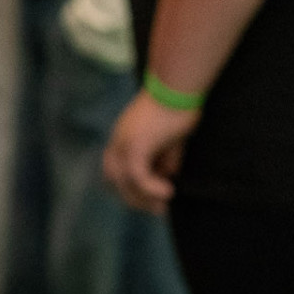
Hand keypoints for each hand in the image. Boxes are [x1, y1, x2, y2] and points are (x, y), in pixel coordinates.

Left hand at [102, 90, 198, 214]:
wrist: (179, 84)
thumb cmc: (179, 105)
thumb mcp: (172, 138)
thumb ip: (166, 158)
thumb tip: (168, 177)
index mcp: (122, 137)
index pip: (114, 170)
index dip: (129, 186)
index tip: (150, 198)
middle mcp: (117, 141)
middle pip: (114, 180)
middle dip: (134, 198)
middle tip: (157, 209)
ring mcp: (124, 143)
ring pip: (125, 182)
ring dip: (143, 198)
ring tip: (164, 206)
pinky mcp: (136, 145)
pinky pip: (139, 176)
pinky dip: (152, 188)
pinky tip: (169, 193)